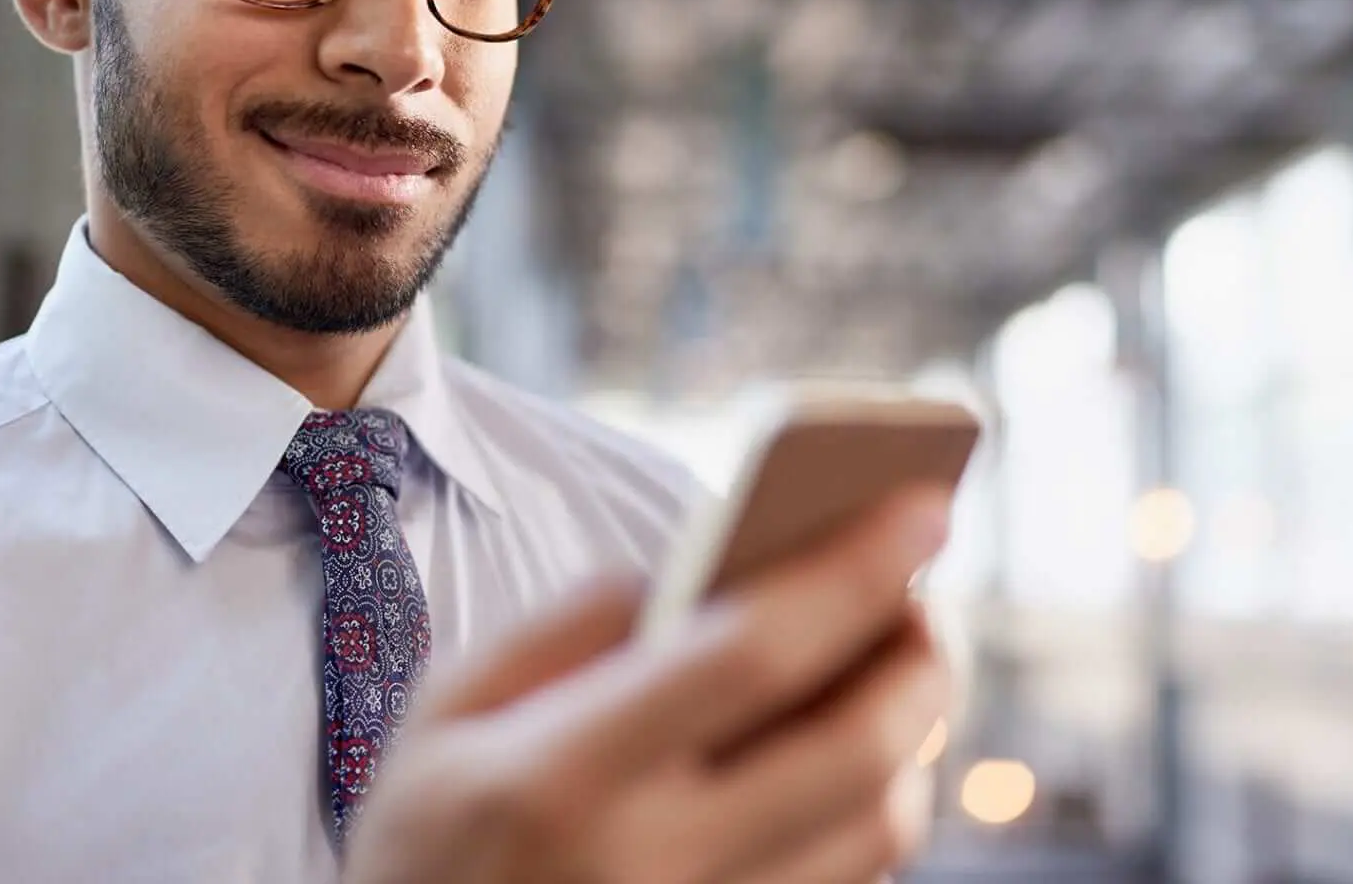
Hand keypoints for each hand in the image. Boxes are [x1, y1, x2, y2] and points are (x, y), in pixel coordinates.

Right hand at [344, 489, 953, 883]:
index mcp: (563, 776)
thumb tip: (697, 568)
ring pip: (880, 831)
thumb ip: (568, 625)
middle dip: (921, 654)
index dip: (855, 570)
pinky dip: (878, 805)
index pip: (754, 653)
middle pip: (856, 750)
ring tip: (899, 666)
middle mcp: (649, 867)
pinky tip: (859, 753)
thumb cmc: (425, 843)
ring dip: (914, 735)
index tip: (922, 506)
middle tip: (927, 595)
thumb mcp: (444, 714)